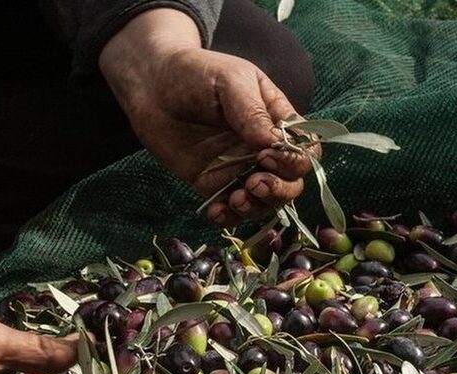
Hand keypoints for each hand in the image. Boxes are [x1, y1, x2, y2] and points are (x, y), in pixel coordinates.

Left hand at [99, 9, 312, 225]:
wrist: (152, 86)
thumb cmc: (196, 73)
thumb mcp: (230, 82)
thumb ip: (252, 112)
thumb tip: (273, 145)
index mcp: (276, 120)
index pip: (305, 149)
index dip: (296, 160)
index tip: (268, 156)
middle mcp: (263, 148)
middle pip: (291, 182)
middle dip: (280, 190)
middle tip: (254, 183)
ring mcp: (239, 168)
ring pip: (264, 201)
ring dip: (256, 207)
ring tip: (236, 199)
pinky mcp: (213, 183)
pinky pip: (230, 209)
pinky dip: (228, 217)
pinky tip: (217, 211)